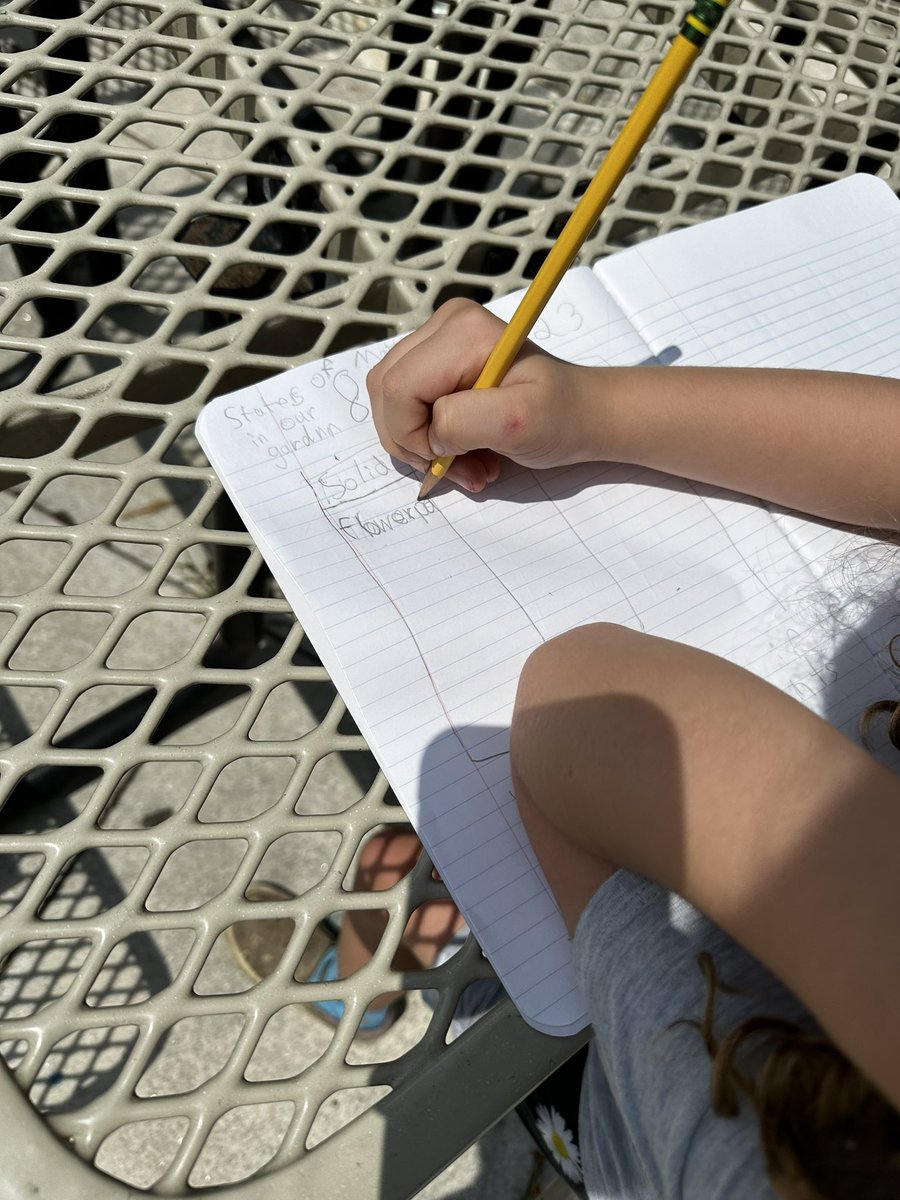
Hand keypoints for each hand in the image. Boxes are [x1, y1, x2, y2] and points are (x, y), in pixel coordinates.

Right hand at [367, 299, 596, 491]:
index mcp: (461, 331)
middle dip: (414, 443)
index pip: (397, 388)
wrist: (582, 413)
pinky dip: (426, 439)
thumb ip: (464, 421)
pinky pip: (404, 404)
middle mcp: (443, 326)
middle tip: (459, 470)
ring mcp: (437, 341)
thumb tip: (430, 434)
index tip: (451, 459)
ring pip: (390, 402)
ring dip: (420, 445)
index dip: (413, 434)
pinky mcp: (436, 362)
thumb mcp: (520, 422)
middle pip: (386, 392)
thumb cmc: (560, 417)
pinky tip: (461, 452)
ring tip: (467, 464)